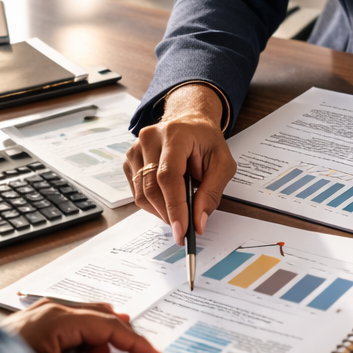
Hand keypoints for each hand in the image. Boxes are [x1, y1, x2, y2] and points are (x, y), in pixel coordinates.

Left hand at [17, 300, 162, 352]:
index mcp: (59, 318)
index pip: (110, 327)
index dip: (135, 344)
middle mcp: (51, 310)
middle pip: (100, 320)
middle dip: (114, 345)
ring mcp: (41, 316)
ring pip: (84, 326)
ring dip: (93, 350)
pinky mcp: (34, 327)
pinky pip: (69, 331)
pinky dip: (79, 348)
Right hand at [123, 83, 236, 244]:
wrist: (190, 122)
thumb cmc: (206, 141)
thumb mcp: (223, 163)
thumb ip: (212, 192)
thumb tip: (198, 222)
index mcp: (175, 134)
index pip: (168, 176)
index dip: (174, 206)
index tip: (182, 230)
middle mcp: (150, 138)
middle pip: (152, 188)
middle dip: (169, 214)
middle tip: (185, 228)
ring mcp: (136, 148)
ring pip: (141, 194)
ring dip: (161, 210)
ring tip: (180, 206)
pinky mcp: (129, 160)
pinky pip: (137, 192)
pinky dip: (153, 203)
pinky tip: (168, 196)